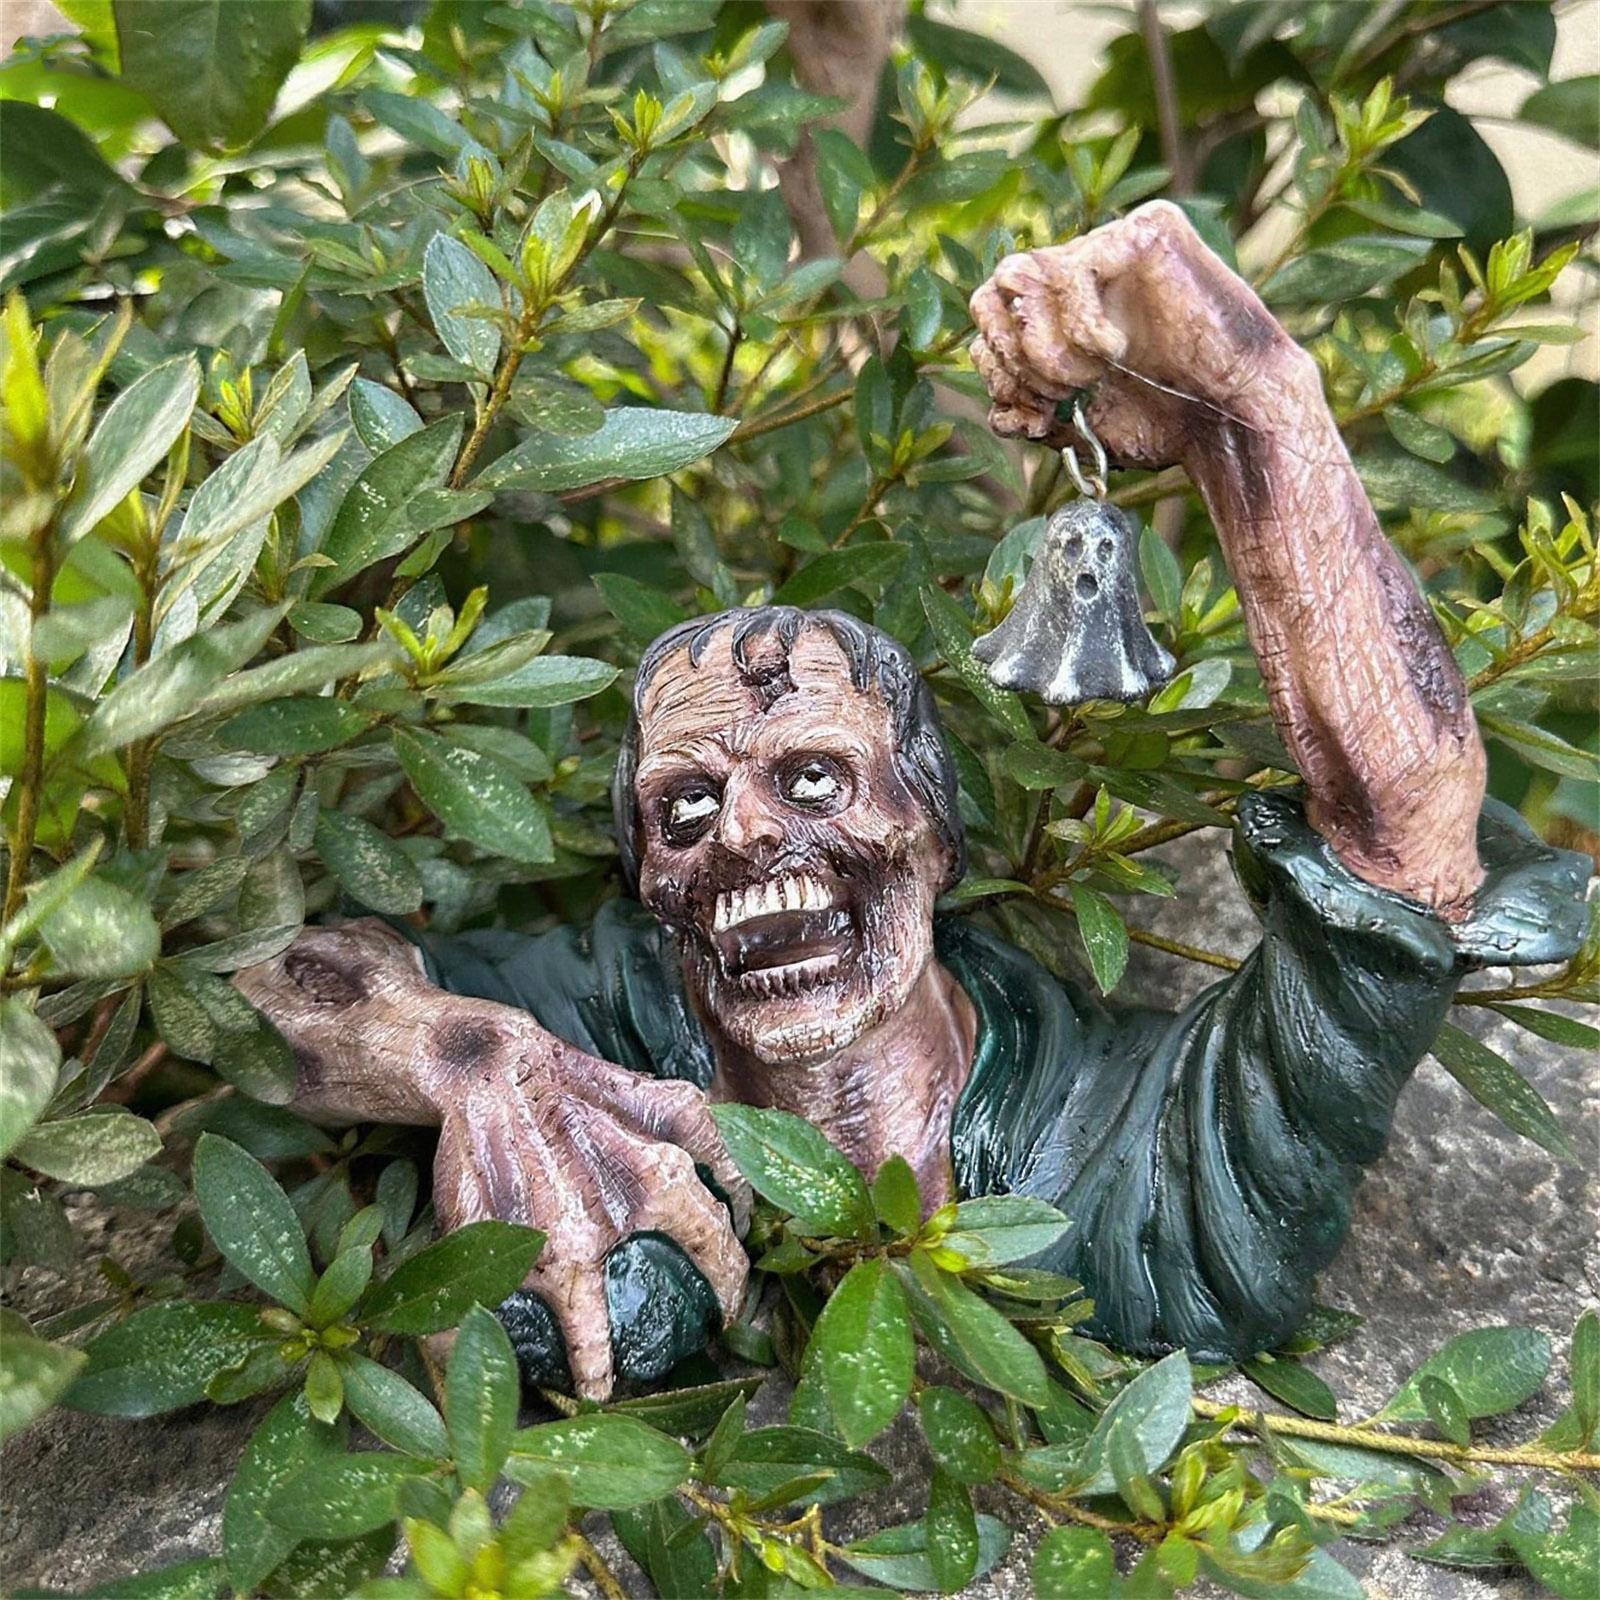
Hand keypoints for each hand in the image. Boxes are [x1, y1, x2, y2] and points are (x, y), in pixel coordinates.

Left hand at [237, 921, 749, 1399]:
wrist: (488, 1068)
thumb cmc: (473, 1154)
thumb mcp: (454, 1239)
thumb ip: (456, 1317)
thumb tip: (451, 1381)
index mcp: (571, 1252)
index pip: (597, 1336)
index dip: (599, 1373)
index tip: (603, 1390)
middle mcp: (629, 1205)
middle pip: (712, 1263)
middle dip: (727, 1300)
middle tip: (725, 1320)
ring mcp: (656, 1150)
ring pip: (721, 1207)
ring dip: (738, 1243)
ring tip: (739, 1263)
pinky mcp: (666, 1104)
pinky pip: (718, 1142)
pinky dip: (733, 1168)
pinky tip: (735, 1187)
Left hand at [969, 200, 1313, 468]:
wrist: (1231, 421)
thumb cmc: (1167, 422)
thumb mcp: (1081, 426)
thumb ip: (1033, 413)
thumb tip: (998, 415)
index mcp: (1067, 304)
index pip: (990, 310)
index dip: (996, 369)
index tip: (1034, 416)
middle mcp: (1087, 265)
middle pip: (999, 285)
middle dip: (1013, 355)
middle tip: (1055, 395)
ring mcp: (1115, 243)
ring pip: (1026, 274)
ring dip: (1044, 345)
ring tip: (1088, 376)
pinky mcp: (1149, 231)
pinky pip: (1075, 265)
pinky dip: (1082, 324)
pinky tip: (1115, 351)